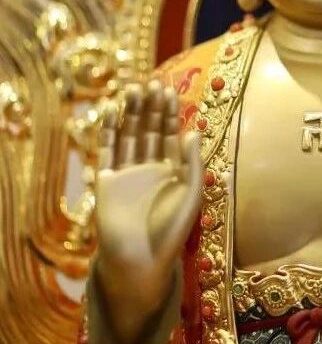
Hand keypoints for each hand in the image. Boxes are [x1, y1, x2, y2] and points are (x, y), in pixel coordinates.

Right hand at [94, 80, 202, 343]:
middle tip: (151, 82)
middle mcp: (149, 168)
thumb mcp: (191, 192)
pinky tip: (111, 110)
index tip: (169, 90)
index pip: (169, 134)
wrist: (140, 260)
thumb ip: (192, 161)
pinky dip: (108, 130)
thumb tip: (193, 129)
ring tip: (132, 88)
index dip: (169, 113)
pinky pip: (107, 150)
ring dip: (130, 113)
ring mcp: (127, 173)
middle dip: (150, 107)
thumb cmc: (171, 230)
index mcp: (172, 170)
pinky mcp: (106, 182)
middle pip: (148, 130)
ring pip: (128, 135)